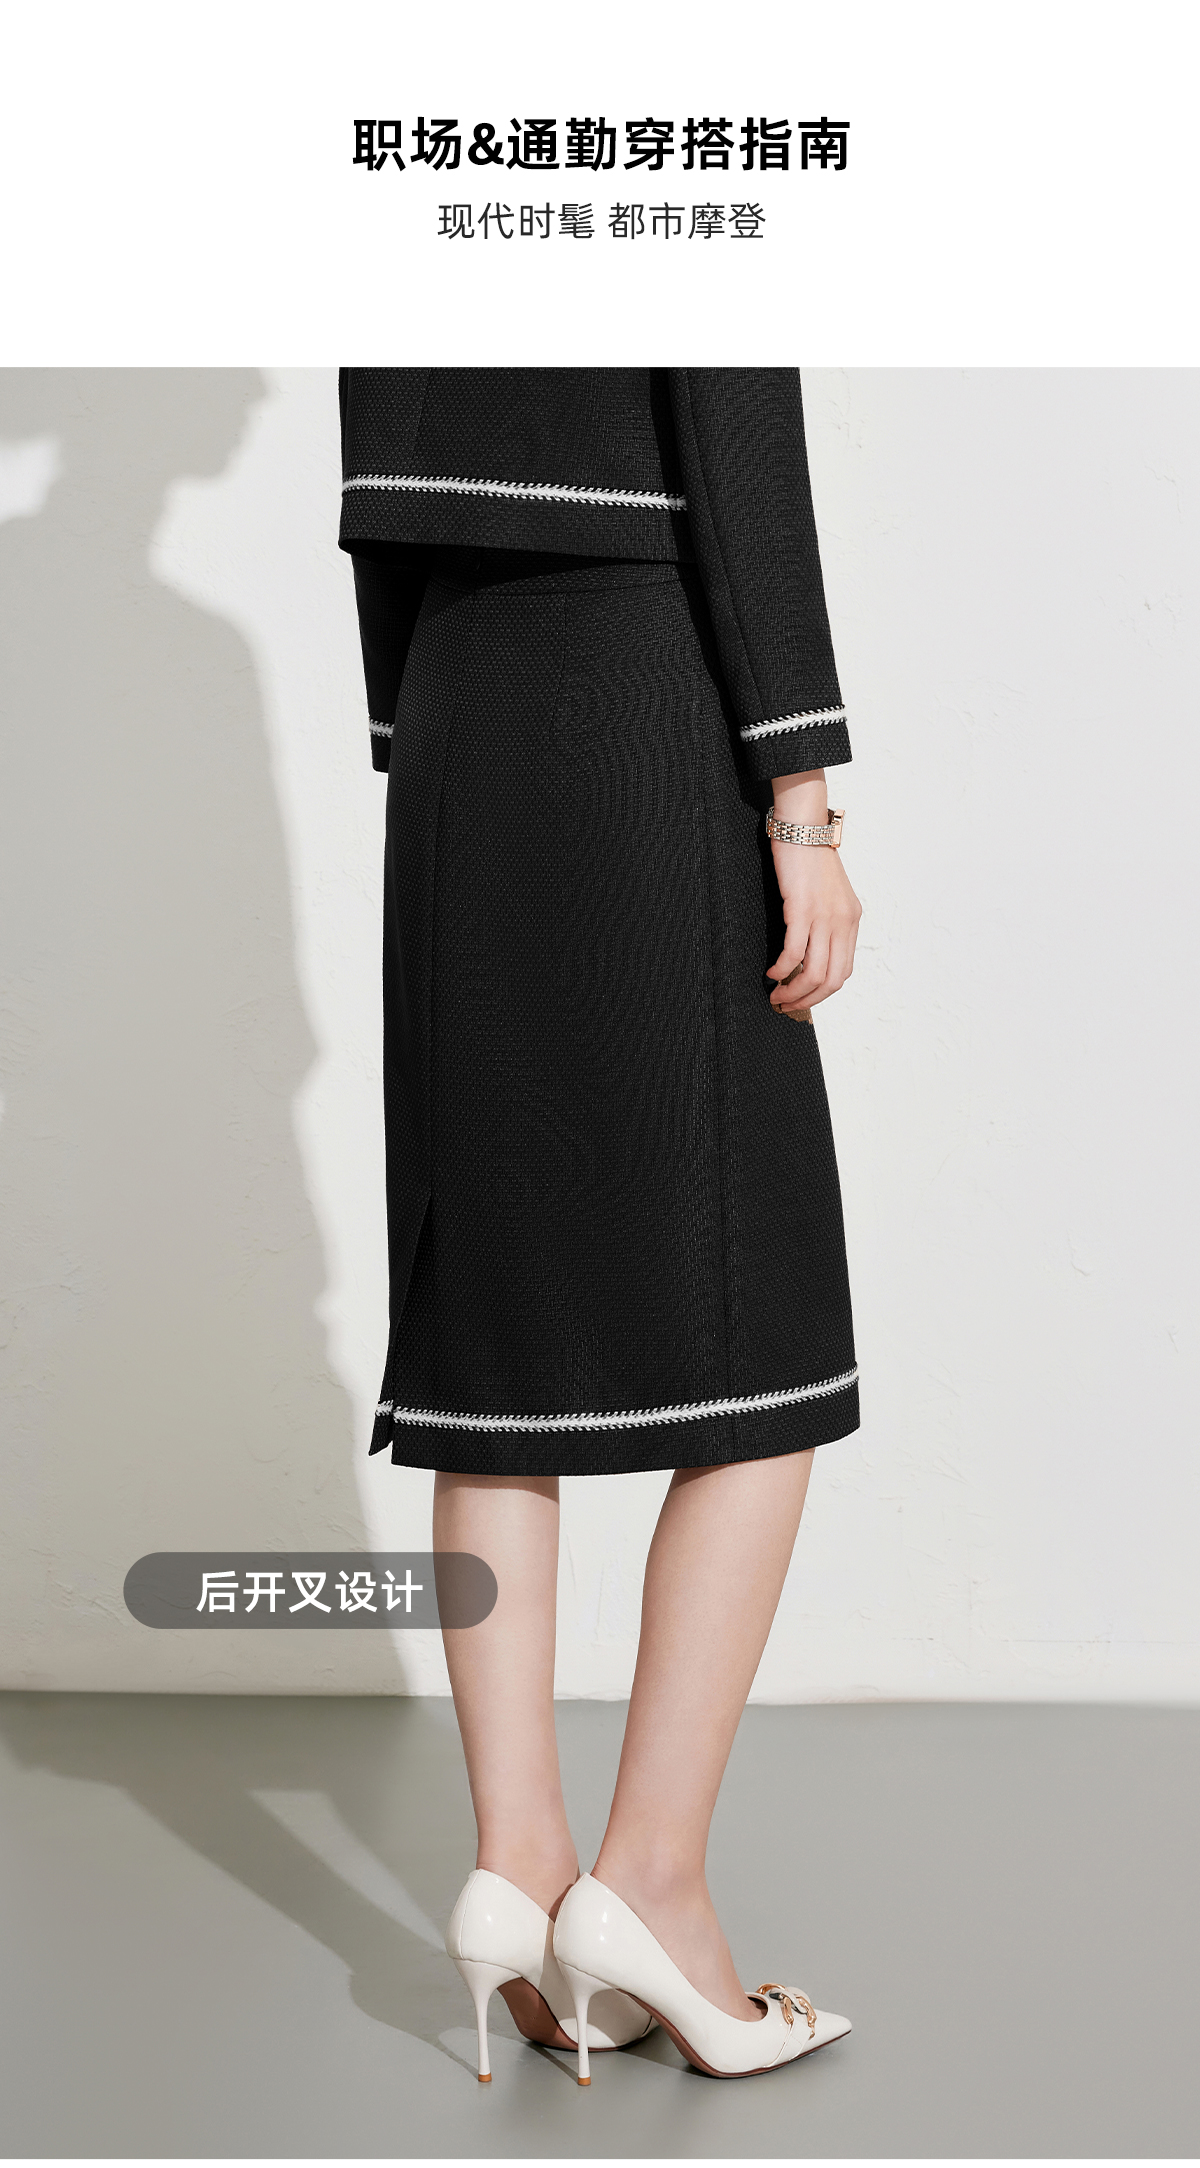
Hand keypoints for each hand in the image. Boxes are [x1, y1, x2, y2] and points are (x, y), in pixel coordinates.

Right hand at [765, 772, 861, 1012]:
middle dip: (807, 999)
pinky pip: (794, 952)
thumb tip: (809, 951)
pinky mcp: (802, 909)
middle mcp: (843, 922)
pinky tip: (771, 972)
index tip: (802, 998)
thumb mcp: (827, 894)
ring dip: (793, 991)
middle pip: (832, 980)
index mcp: (851, 920)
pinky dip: (782, 969)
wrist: (803, 827)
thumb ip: (825, 921)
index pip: (844, 971)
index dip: (822, 992)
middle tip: (786, 1005)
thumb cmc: (809, 858)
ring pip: (814, 972)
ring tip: (776, 995)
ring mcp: (824, 916)